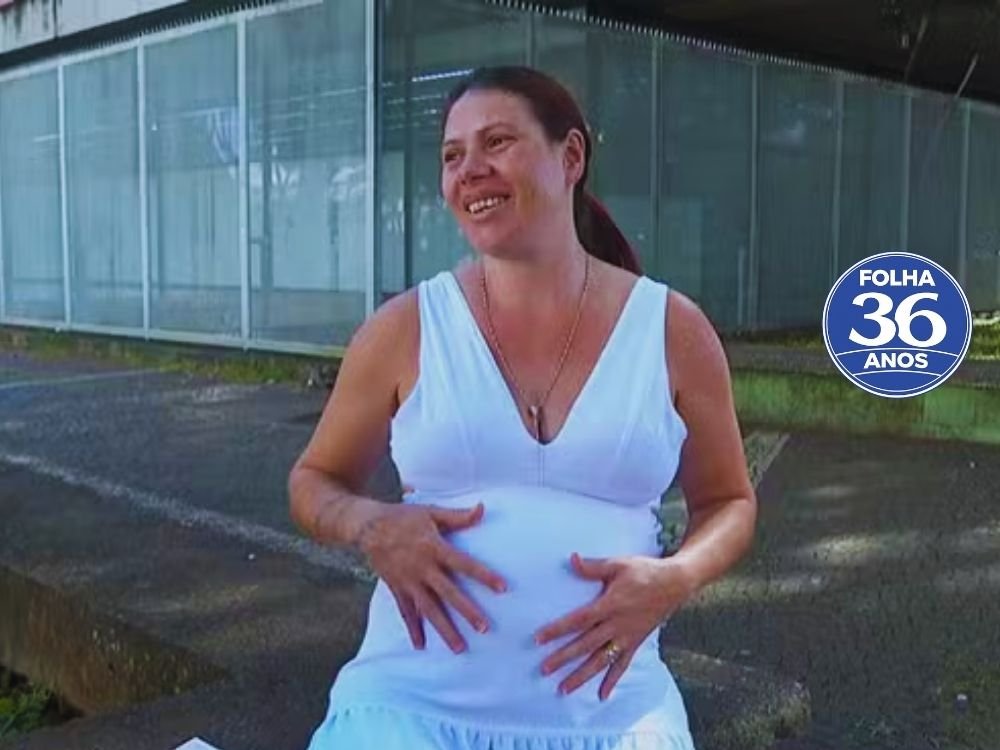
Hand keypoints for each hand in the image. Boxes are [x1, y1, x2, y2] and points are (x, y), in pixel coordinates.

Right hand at [356, 500, 507, 653]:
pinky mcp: (397, 588)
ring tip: (460, 648)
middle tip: (484, 629)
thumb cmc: (403, 517)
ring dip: (445, 629)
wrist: (367, 526)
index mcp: (434, 548)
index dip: (483, 575)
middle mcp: (423, 568)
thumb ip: (457, 516)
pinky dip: (413, 629)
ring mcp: (409, 581)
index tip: (502, 588)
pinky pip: (406, 612)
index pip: (464, 564)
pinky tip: (421, 646)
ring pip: (429, 609)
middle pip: (448, 593)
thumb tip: (482, 508)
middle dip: (467, 611)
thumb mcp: (431, 512)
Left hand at [533, 553, 693, 699]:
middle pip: (586, 645)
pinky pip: (623, 665)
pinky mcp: (636, 643)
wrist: (675, 584)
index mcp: (610, 604)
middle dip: (564, 658)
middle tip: (544, 669)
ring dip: (582, 675)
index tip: (539, 639)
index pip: (579, 620)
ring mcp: (627, 637)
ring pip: (601, 660)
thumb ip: (594, 567)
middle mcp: (617, 625)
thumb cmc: (645, 571)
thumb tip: (572, 559)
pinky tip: (601, 695)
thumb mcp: (619, 564)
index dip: (558, 629)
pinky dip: (612, 681)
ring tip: (563, 688)